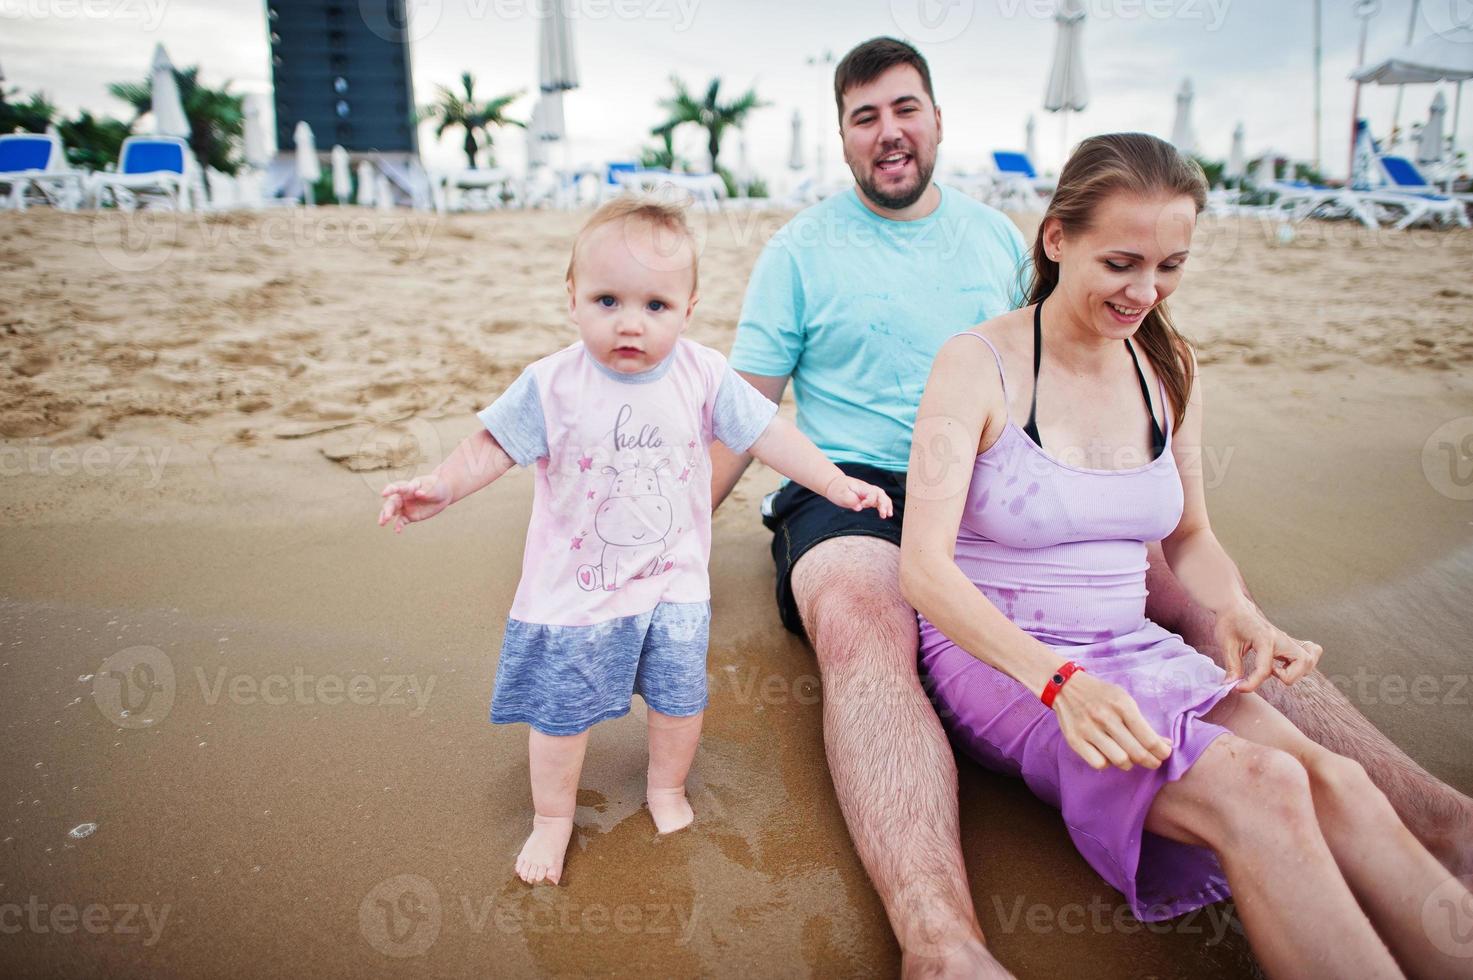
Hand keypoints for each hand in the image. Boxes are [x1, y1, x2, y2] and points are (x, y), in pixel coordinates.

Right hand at [378, 474, 451, 532]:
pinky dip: (398, 525)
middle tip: (386, 517)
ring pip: (392, 511)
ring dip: (386, 516)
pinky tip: (397, 531)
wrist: (443, 495)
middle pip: (392, 502)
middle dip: (388, 509)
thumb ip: (426, 491)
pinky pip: (401, 521)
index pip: (397, 487)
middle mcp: (404, 497)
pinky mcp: (409, 516)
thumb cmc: (437, 486)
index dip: (390, 490)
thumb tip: (418, 494)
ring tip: (381, 523)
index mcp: (409, 487)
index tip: (383, 494)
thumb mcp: (435, 487)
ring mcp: (405, 507)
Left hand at [823, 475, 893, 518]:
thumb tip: (859, 507)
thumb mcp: (840, 494)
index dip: (869, 501)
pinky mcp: (869, 497)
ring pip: (883, 497)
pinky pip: (880, 500)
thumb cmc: (838, 489)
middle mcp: (868, 489)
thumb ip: (850, 500)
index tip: (861, 505)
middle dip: (884, 504)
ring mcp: (869, 493)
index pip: (871, 494)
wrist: (836, 484)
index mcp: (862, 487)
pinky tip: (888, 514)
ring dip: (887, 505)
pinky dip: (885, 506)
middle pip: (880, 494)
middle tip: (884, 515)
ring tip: (889, 515)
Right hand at [1053, 672, 1171, 771]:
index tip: (1164, 753)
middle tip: (1153, 761)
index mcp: (1122, 705)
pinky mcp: (1075, 740)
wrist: (1065, 686)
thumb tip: (1166, 744)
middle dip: (1151, 761)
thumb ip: (1143, 722)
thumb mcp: (1124, 699)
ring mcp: (1088, 730)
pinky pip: (1099, 763)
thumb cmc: (1100, 694)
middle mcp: (1105, 717)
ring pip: (1119, 760)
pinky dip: (1108, 763)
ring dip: (1129, 763)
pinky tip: (1108, 754)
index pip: (1149, 738)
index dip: (1161, 751)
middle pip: (1137, 753)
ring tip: (1130, 757)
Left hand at [1213, 600, 1320, 691]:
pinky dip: (1302, 664)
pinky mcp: (1289, 642)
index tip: (1239, 688)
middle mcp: (1281, 638)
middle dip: (1288, 676)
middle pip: (1303, 662)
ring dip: (1297, 672)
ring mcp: (1287, 639)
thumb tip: (1232, 686)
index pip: (1266, 669)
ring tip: (1277, 669)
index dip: (1252, 684)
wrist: (1235, 608)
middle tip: (1269, 672)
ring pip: (1310, 659)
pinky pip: (1310, 653)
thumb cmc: (1230, 623)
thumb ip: (1232, 666)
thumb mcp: (1226, 644)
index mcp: (1264, 638)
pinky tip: (1285, 666)